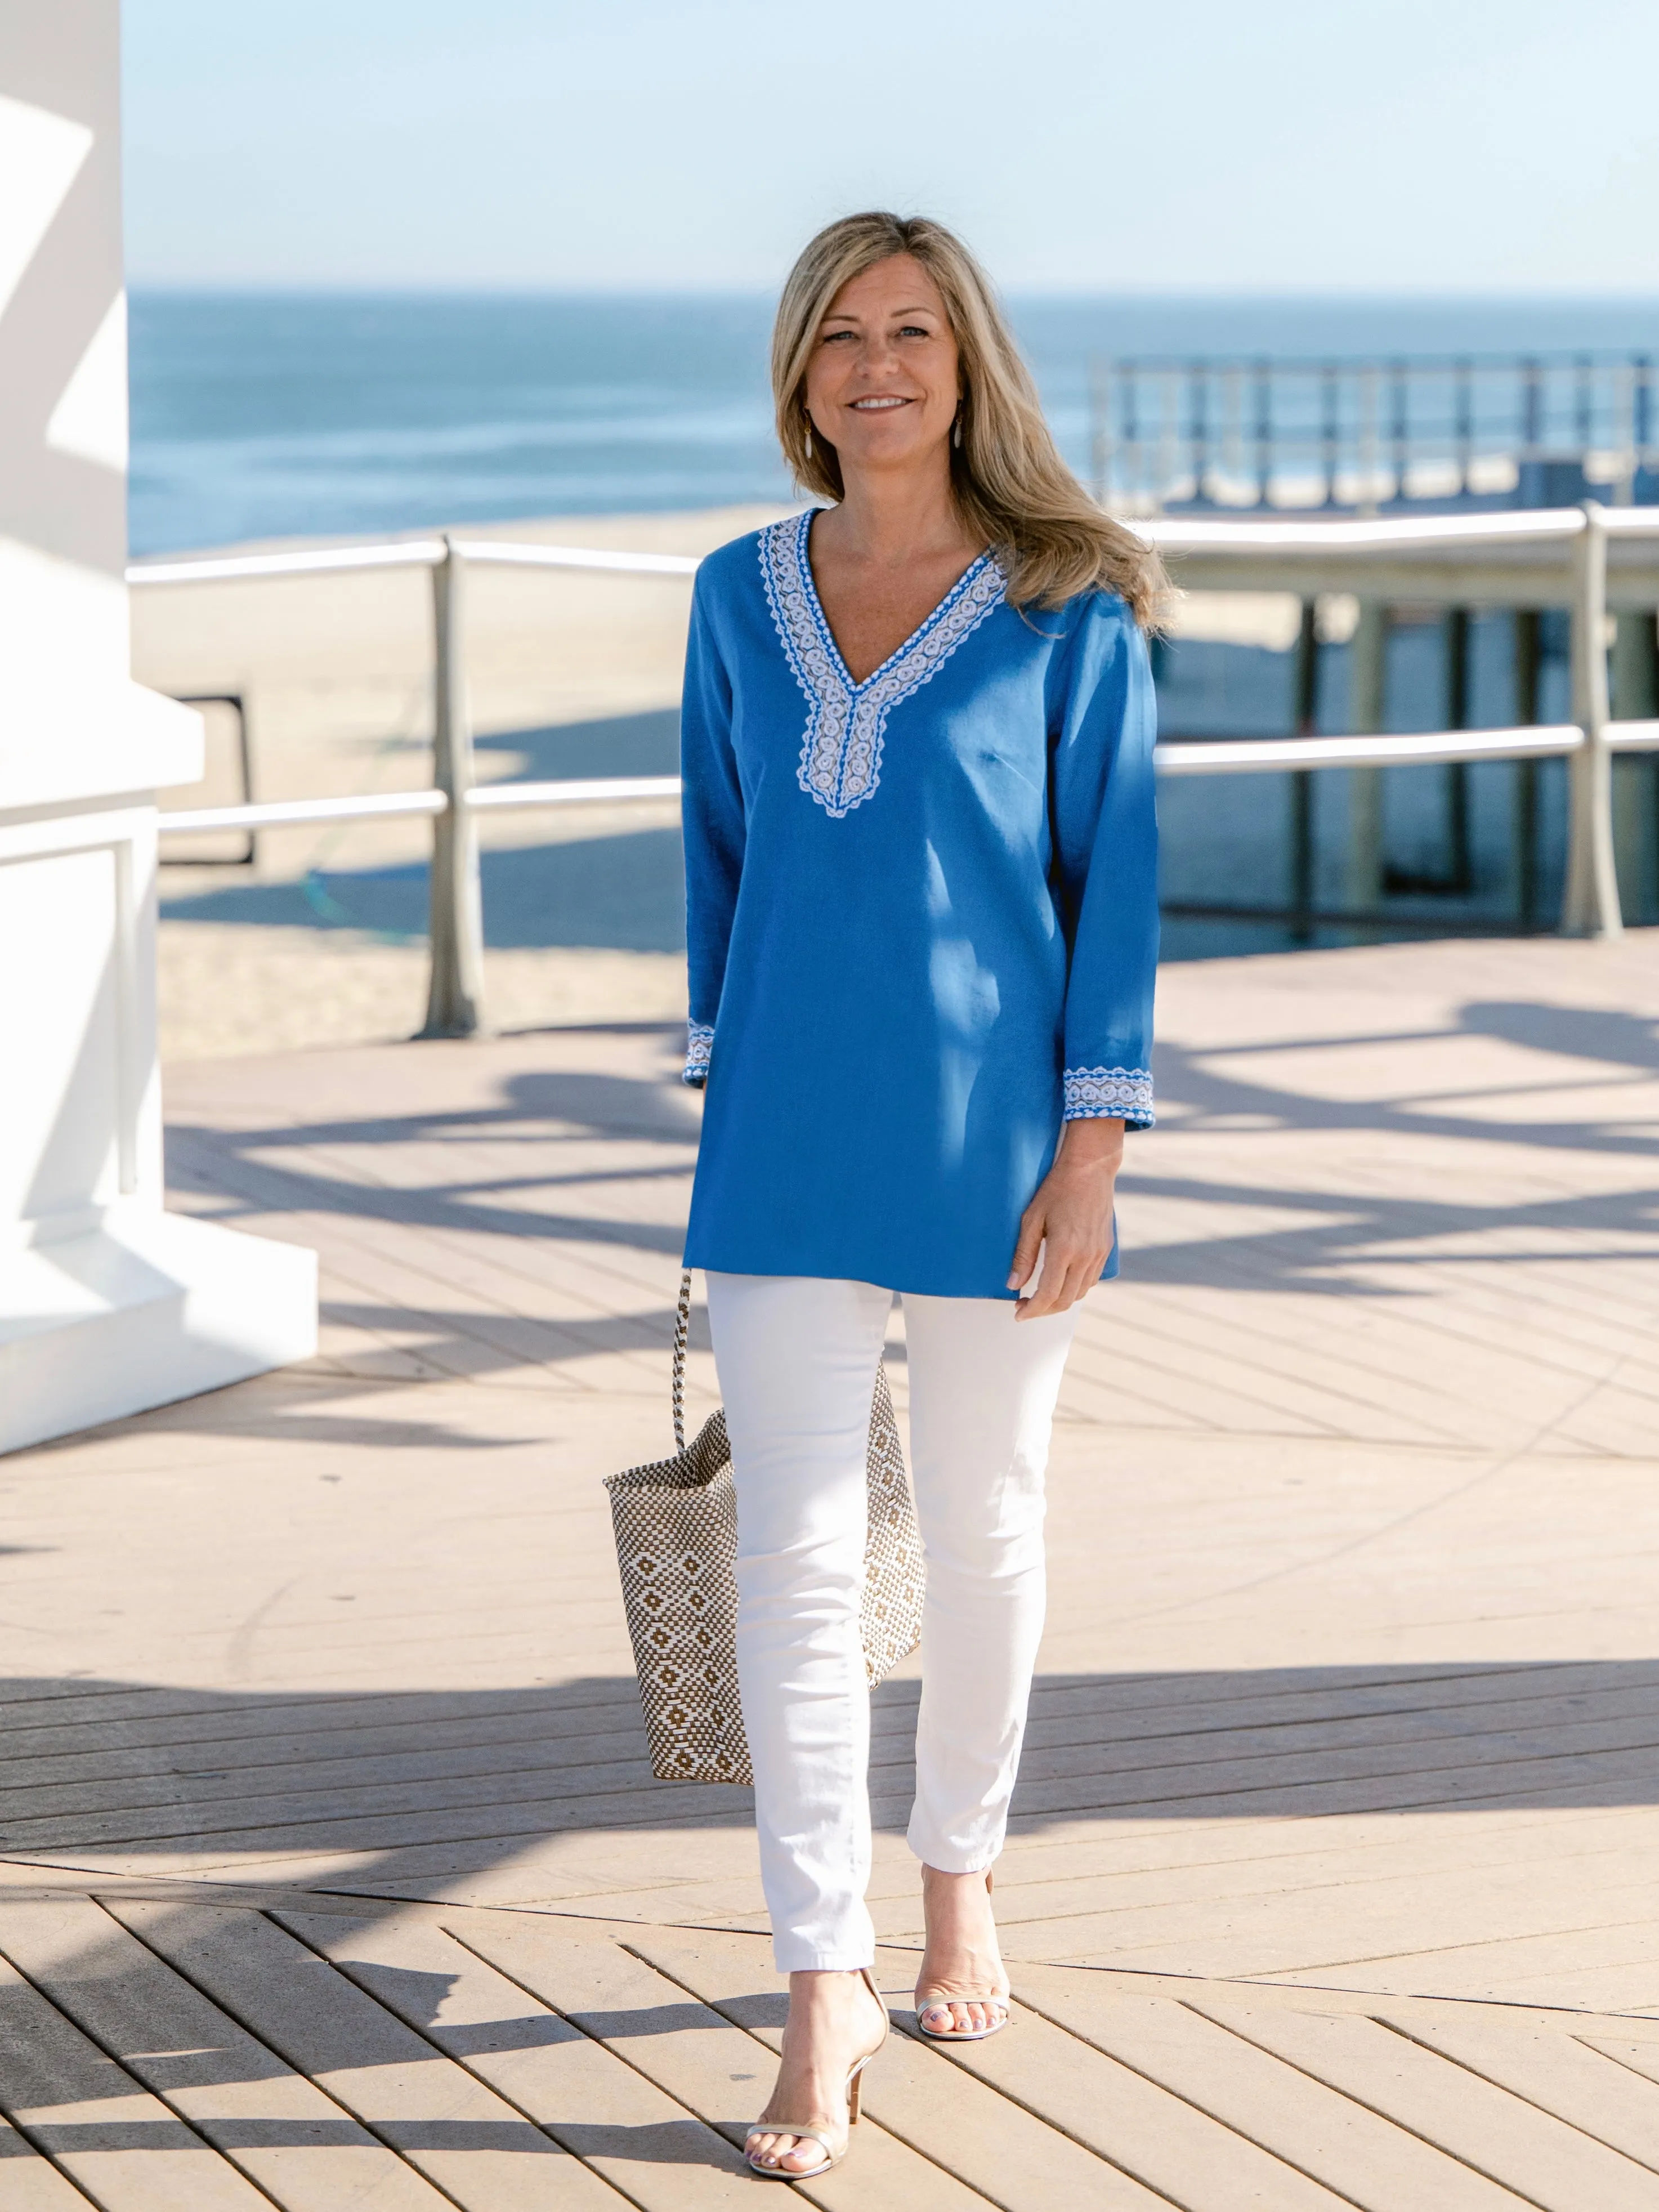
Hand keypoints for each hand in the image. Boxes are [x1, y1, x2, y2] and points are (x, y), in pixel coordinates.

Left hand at [1007, 1117, 1123, 1318]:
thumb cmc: (1056, 1189)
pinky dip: (1074, 1288)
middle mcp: (1085, 1256)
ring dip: (1058, 1301)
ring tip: (1039, 1295)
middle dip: (1042, 1310)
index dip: (1032, 1310)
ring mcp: (1098, 1254)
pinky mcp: (1106, 1250)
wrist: (1090, 1169)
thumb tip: (1012, 1285)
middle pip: (1064, 1301)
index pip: (1048, 1295)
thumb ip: (1023, 1254)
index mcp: (1064, 1249)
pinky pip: (1090, 1281)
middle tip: (1024, 1306)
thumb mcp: (1031, 1218)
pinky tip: (1060, 1280)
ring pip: (1079, 1294)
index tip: (1018, 1314)